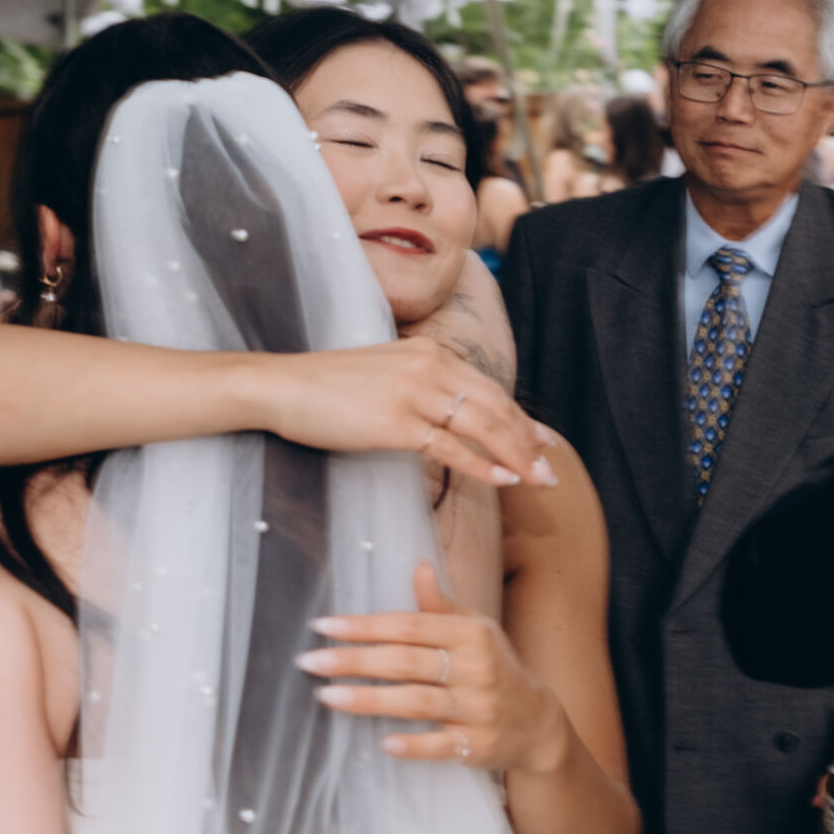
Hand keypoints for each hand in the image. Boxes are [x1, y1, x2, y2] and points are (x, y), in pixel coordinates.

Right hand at [258, 336, 555, 486]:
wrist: (282, 385)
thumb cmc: (326, 386)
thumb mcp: (384, 373)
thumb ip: (417, 384)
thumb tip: (442, 412)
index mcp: (429, 353)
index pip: (489, 389)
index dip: (520, 418)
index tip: (542, 441)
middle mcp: (429, 367)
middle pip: (494, 407)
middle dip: (528, 441)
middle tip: (551, 470)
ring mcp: (414, 393)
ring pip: (481, 427)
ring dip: (516, 456)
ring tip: (537, 480)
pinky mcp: (396, 422)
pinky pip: (450, 447)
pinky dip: (481, 465)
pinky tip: (502, 479)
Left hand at [298, 562, 570, 773]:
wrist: (538, 723)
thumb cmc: (495, 667)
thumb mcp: (476, 630)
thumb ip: (440, 605)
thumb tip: (419, 567)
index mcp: (470, 634)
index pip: (409, 625)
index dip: (365, 625)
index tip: (324, 626)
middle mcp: (475, 669)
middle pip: (406, 662)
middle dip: (355, 661)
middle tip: (310, 661)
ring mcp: (477, 709)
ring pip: (417, 702)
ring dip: (370, 700)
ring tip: (327, 697)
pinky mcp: (478, 745)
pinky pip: (442, 746)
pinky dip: (414, 745)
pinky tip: (384, 743)